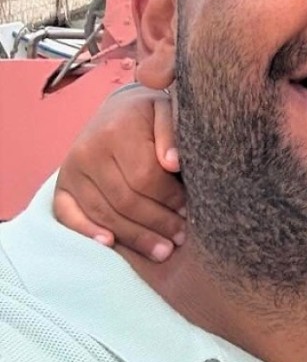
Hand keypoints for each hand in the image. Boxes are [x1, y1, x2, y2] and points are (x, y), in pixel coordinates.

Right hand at [53, 86, 186, 261]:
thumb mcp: (168, 112)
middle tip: (180, 238)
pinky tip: (110, 244)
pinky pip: (68, 215)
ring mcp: (71, 170)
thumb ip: (172, 133)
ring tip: (163, 250)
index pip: (146, 177)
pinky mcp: (61, 186)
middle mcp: (88, 150)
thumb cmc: (151, 118)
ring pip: (103, 213)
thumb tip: (173, 162)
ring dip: (134, 236)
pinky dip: (87, 231)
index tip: (190, 210)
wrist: (118, 111)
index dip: (170, 199)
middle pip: (125, 200)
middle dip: (157, 223)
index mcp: (117, 130)